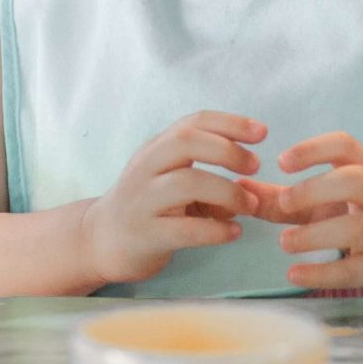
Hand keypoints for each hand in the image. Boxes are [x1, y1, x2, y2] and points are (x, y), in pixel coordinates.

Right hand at [78, 111, 267, 287]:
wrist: (101, 240)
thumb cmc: (146, 205)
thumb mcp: (170, 180)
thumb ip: (205, 176)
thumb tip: (251, 186)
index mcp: (156, 149)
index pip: (192, 122)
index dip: (229, 123)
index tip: (262, 132)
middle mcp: (145, 168)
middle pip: (185, 142)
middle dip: (227, 150)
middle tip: (255, 165)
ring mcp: (142, 201)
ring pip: (185, 183)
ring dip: (227, 191)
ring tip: (250, 204)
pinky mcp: (145, 235)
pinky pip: (184, 230)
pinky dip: (215, 230)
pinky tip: (235, 232)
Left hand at [255, 133, 362, 292]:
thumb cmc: (361, 214)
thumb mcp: (328, 199)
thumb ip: (284, 197)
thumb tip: (239, 190)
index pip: (345, 146)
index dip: (313, 150)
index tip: (282, 161)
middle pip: (354, 181)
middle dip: (316, 190)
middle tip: (284, 203)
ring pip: (356, 228)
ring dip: (316, 235)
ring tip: (284, 243)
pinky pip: (354, 269)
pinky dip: (323, 273)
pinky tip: (294, 274)